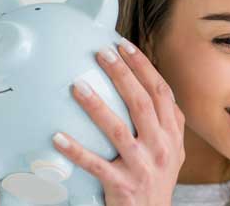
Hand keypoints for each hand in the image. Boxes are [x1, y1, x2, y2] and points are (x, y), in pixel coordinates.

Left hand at [52, 42, 185, 205]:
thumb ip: (163, 120)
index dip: (143, 67)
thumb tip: (143, 81)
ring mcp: (143, 166)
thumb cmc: (156, 179)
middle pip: (141, 103)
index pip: (160, 92)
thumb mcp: (170, 149)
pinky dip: (75, 151)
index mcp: (172, 134)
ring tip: (77, 86)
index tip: (123, 45)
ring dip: (96, 106)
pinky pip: (95, 165)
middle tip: (101, 53)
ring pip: (117, 130)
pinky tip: (57, 137)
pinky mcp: (123, 185)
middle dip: (121, 75)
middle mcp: (161, 147)